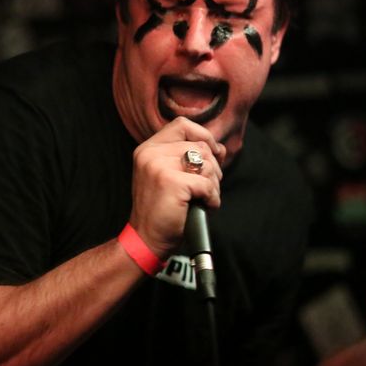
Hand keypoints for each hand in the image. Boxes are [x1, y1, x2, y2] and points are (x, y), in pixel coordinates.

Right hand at [129, 117, 224, 256]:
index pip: (182, 125)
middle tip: (207, 188)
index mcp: (148, 149)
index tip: (213, 154)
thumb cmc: (161, 210)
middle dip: (213, 168)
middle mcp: (150, 153)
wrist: (147, 239)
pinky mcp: (171, 182)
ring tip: (204, 198)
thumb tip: (219, 148)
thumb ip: (187, 157)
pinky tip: (205, 206)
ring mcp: (159, 166)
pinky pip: (207, 184)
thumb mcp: (168, 176)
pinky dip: (213, 198)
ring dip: (214, 184)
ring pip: (207, 164)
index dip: (203, 136)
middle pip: (200, 146)